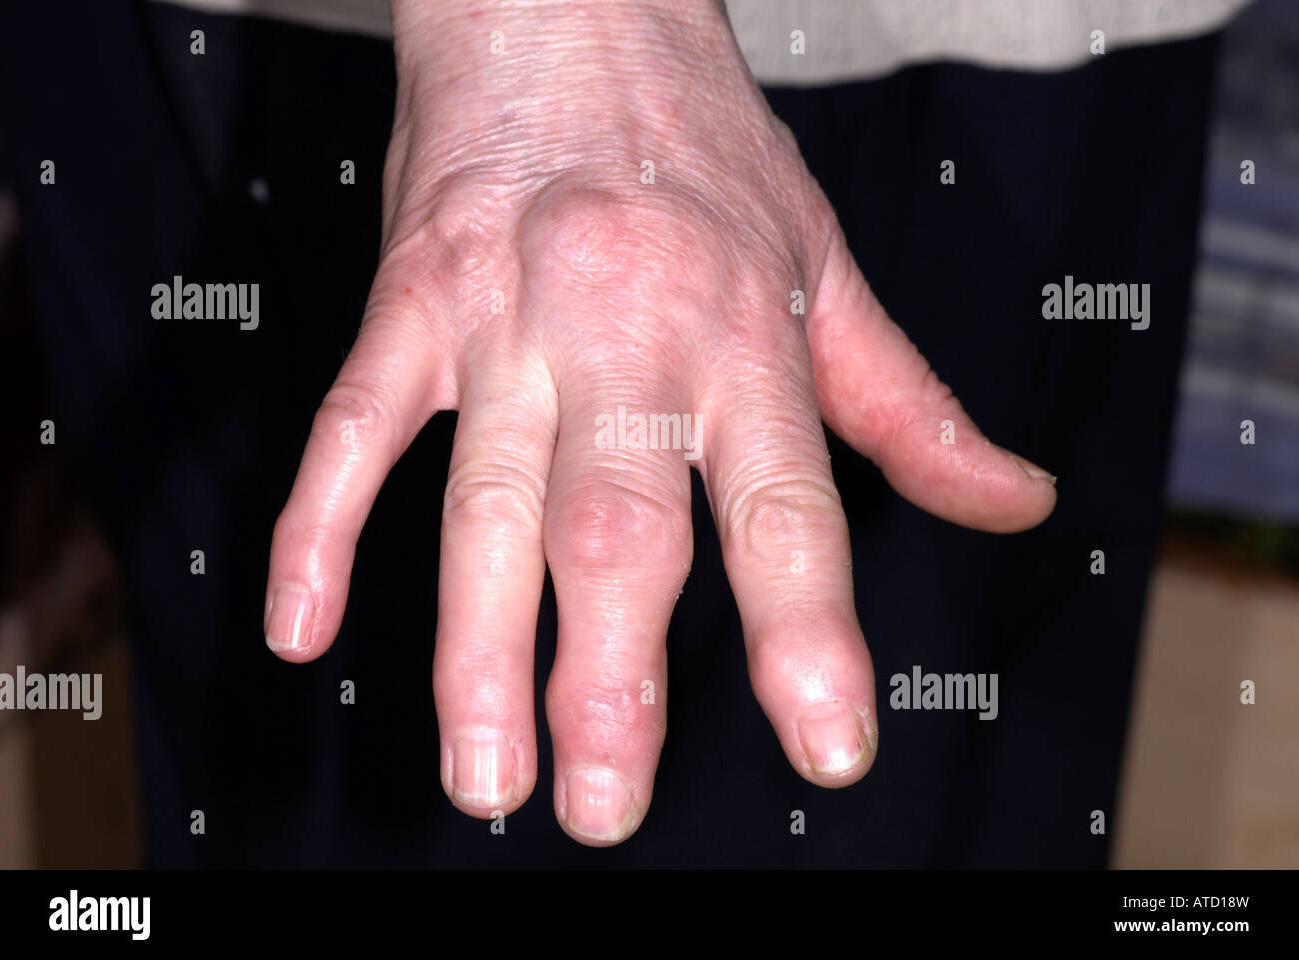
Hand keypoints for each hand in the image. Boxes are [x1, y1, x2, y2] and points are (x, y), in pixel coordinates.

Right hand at [264, 0, 1056, 845]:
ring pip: (484, 503)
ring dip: (477, 649)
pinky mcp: (411, 302)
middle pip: (620, 525)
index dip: (808, 635)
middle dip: (612, 674)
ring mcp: (508, 322)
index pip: (788, 510)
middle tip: (604, 804)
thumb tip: (1014, 500)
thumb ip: (911, 407)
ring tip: (489, 776)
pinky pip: (354, 425)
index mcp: (742, 340)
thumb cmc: (699, 146)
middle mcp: (629, 338)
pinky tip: (301, 628)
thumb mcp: (827, 266)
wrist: (570, 5)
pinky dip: (320, 528)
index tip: (826, 742)